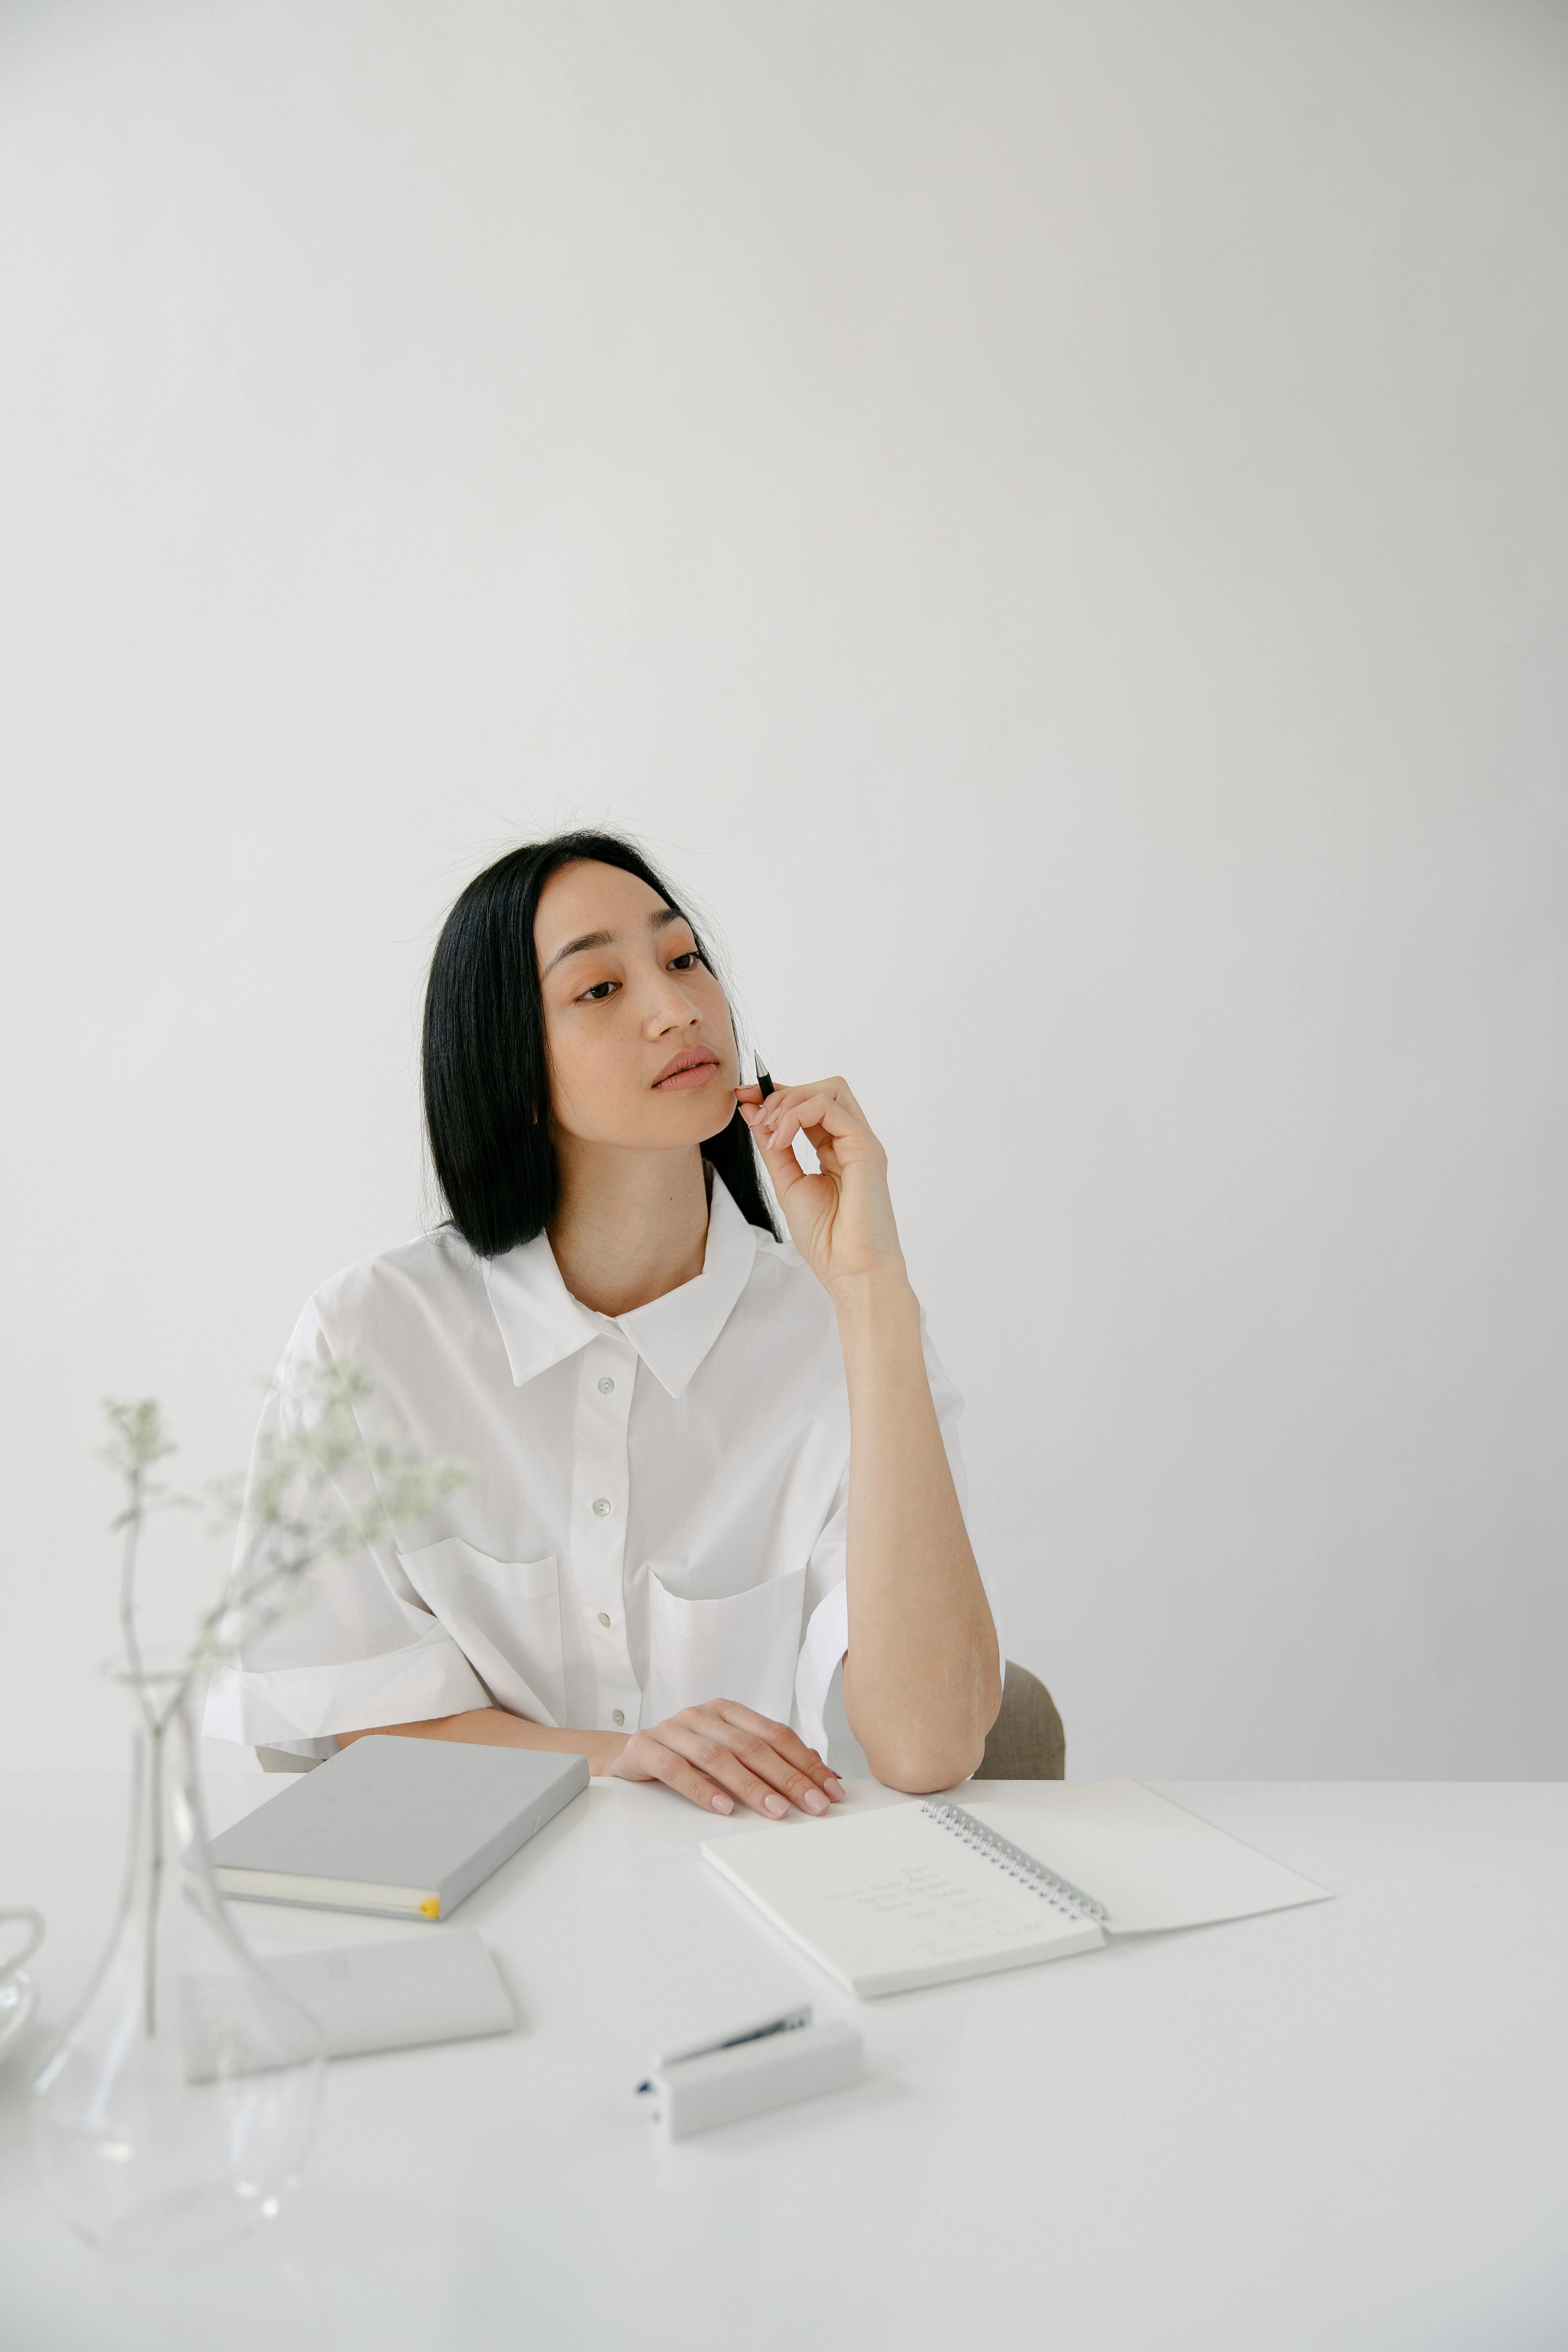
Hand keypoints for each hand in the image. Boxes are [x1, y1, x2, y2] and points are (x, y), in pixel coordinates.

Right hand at [607, 1699, 844, 1816]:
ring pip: (718, 1757)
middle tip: (814, 1805)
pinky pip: (676, 1769)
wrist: (630, 1755)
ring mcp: (674, 1729)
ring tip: (776, 1811)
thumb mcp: (729, 1754)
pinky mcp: (646, 1747)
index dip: (806, 1762)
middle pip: (752, 1747)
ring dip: (751, 1787)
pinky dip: (702, 1790)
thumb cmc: (687, 1757)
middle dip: (788, 1778)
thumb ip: (768, 1760)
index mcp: (729, 1712)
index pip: (776, 1734)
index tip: (831, 1789)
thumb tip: (822, 1776)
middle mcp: (703, 1715)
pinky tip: (723, 1808)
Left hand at [736, 1075, 904, 1294]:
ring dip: (790, 1102)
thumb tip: (751, 1111)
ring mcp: (862, 1143)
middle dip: (783, 1093)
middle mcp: (853, 1141)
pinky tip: (779, 1138)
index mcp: (837, 1149)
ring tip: (768, 1129)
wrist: (851, 1270)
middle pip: (823, 1089)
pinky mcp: (866, 1149)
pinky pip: (831, 1109)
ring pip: (830, 1090)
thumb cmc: (826, 1238)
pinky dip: (798, 1116)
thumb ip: (773, 1147)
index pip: (810, 1105)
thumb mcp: (787, 1183)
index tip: (742, 1096)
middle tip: (754, 1113)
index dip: (776, 1094)